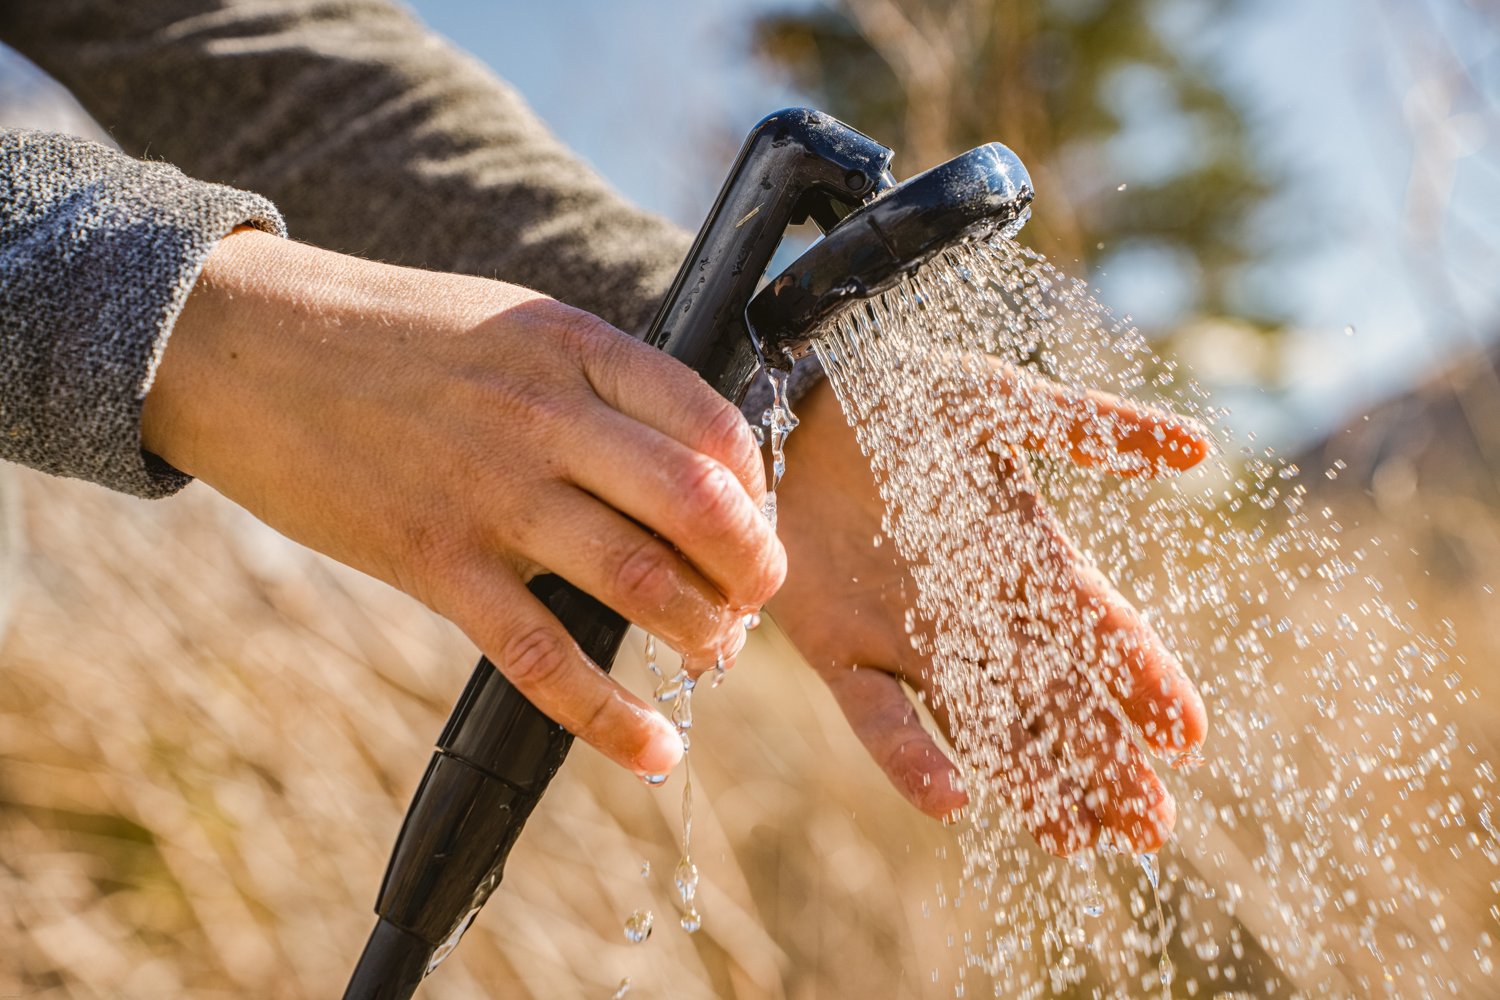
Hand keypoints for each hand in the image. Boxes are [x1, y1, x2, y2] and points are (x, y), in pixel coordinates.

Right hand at [142, 229, 784, 776]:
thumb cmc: (393, 336)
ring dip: (699, 631)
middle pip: (698, 506)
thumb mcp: (513, 323)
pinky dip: (610, 717)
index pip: (714, 426)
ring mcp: (490, 492)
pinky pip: (543, 656)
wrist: (245, 345)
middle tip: (754, 602)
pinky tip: (652, 749)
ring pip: (637, 579)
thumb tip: (687, 462)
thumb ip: (598, 382)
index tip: (755, 524)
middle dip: (751, 570)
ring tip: (712, 651)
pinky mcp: (434, 561)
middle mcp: (546, 417)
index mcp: (574, 347)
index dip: (759, 489)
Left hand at [770, 371, 1208, 854]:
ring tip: (1076, 836)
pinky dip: (910, 757)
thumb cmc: (902, 399)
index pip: (1099, 629)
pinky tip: (951, 802)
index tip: (1187, 735)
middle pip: (1052, 698)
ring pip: (980, 724)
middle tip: (1149, 826)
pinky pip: (879, 715)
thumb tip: (1199, 451)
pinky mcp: (839, 651)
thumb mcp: (1000, 401)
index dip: (1141, 680)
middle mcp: (976, 612)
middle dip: (1102, 760)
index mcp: (1024, 556)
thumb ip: (1089, 425)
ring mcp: (909, 639)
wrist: (792, 404)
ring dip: (1027, 777)